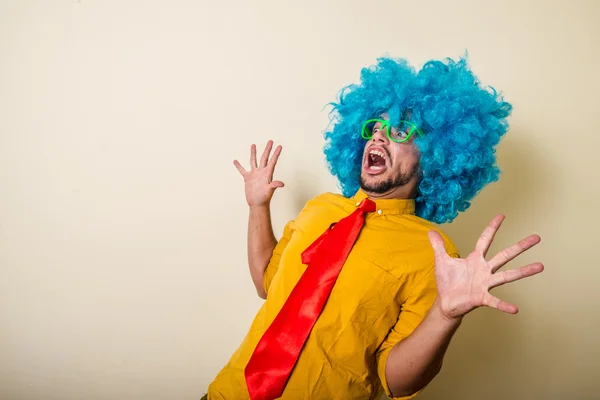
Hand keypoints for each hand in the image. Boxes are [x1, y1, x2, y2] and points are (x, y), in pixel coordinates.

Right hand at [233, 140, 283, 207]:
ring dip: (253, 153)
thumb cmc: (264, 198)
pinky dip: (239, 166)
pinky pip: (242, 170)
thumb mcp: (270, 191)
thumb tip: (282, 184)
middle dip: (267, 149)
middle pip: (264, 158)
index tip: (280, 146)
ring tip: (253, 144)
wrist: (257, 204)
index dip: (276, 153)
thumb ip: (274, 185)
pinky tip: (235, 161)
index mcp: (268, 173)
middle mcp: (261, 172)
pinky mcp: (247, 178)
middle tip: (271, 141)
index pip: (273, 161)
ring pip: (253, 161)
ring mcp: (254, 175)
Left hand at [428, 215, 543, 319]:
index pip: (485, 239)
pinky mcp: (481, 298)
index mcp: (475, 259)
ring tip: (540, 266)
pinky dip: (504, 305)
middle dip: (520, 246)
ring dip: (523, 271)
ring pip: (507, 275)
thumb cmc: (447, 282)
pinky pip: (494, 301)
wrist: (445, 302)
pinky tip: (515, 309)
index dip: (492, 227)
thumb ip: (438, 246)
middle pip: (504, 255)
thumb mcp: (441, 261)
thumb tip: (430, 231)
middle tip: (537, 237)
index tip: (502, 215)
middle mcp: (484, 269)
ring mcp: (485, 283)